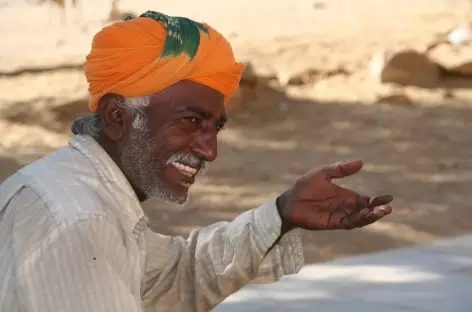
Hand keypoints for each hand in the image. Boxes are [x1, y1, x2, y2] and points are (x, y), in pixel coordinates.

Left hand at [276, 160, 392, 230]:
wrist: (290, 200)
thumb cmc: (305, 186)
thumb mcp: (324, 173)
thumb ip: (341, 169)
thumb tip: (361, 162)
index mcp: (346, 196)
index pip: (366, 200)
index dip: (378, 200)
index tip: (389, 198)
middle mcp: (346, 207)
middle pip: (367, 211)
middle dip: (378, 210)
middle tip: (388, 207)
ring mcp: (340, 216)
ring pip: (360, 219)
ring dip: (371, 216)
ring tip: (380, 212)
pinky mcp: (332, 223)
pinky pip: (348, 222)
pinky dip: (357, 219)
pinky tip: (364, 214)